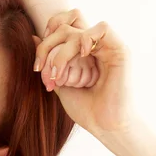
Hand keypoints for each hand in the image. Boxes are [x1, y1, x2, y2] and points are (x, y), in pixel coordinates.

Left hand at [34, 18, 130, 135]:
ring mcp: (109, 48)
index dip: (45, 42)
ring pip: (78, 30)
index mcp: (83, 54)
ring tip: (58, 74)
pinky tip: (82, 56)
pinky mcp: (121, 51)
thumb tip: (35, 37)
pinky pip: (103, 28)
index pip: (60, 31)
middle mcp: (96, 48)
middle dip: (47, 48)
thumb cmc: (85, 110)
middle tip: (43, 72)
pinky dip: (87, 38)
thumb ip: (49, 60)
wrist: (104, 126)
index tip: (38, 68)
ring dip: (63, 50)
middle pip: (65, 28)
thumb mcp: (60, 81)